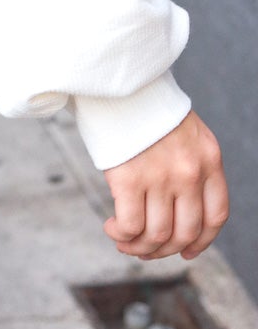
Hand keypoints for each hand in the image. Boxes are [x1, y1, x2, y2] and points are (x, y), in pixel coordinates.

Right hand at [102, 109, 227, 260]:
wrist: (118, 78)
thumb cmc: (143, 103)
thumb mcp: (183, 130)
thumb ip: (189, 163)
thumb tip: (175, 207)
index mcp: (209, 157)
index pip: (215, 215)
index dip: (201, 242)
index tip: (185, 251)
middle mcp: (190, 171)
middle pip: (185, 231)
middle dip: (163, 249)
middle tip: (144, 248)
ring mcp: (160, 176)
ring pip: (157, 234)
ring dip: (139, 247)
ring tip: (123, 240)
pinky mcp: (128, 177)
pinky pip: (131, 225)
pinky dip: (121, 235)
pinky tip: (113, 227)